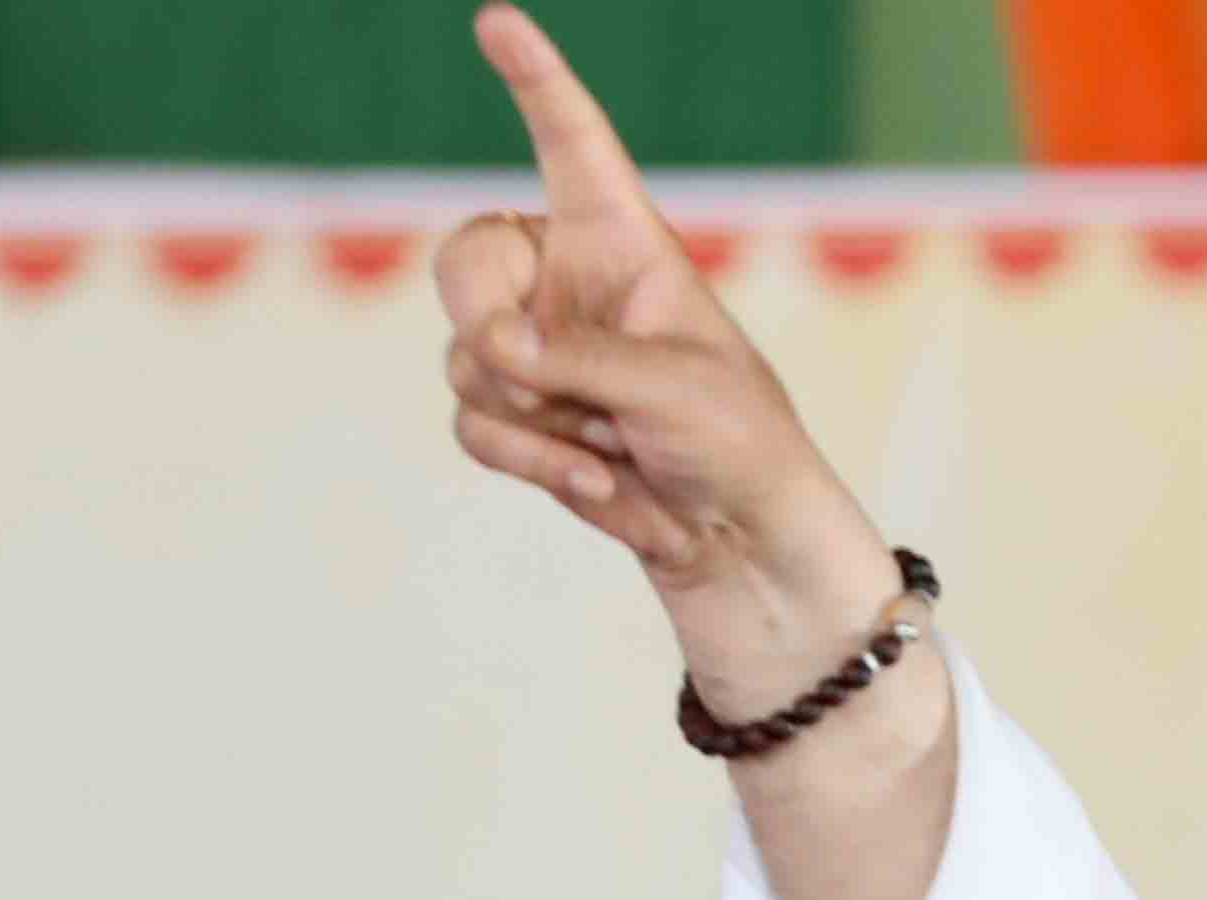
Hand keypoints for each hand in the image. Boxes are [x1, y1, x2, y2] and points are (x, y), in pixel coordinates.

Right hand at [435, 7, 880, 636]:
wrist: (739, 541)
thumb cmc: (738, 444)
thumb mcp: (678, 389)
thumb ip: (582, 360)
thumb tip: (488, 350)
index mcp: (624, 243)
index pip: (575, 145)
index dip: (539, 82)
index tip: (499, 20)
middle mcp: (566, 284)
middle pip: (466, 263)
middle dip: (488, 326)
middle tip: (538, 377)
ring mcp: (535, 351)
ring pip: (466, 363)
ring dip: (539, 424)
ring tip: (617, 453)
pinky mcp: (519, 417)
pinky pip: (475, 425)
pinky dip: (535, 466)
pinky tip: (605, 487)